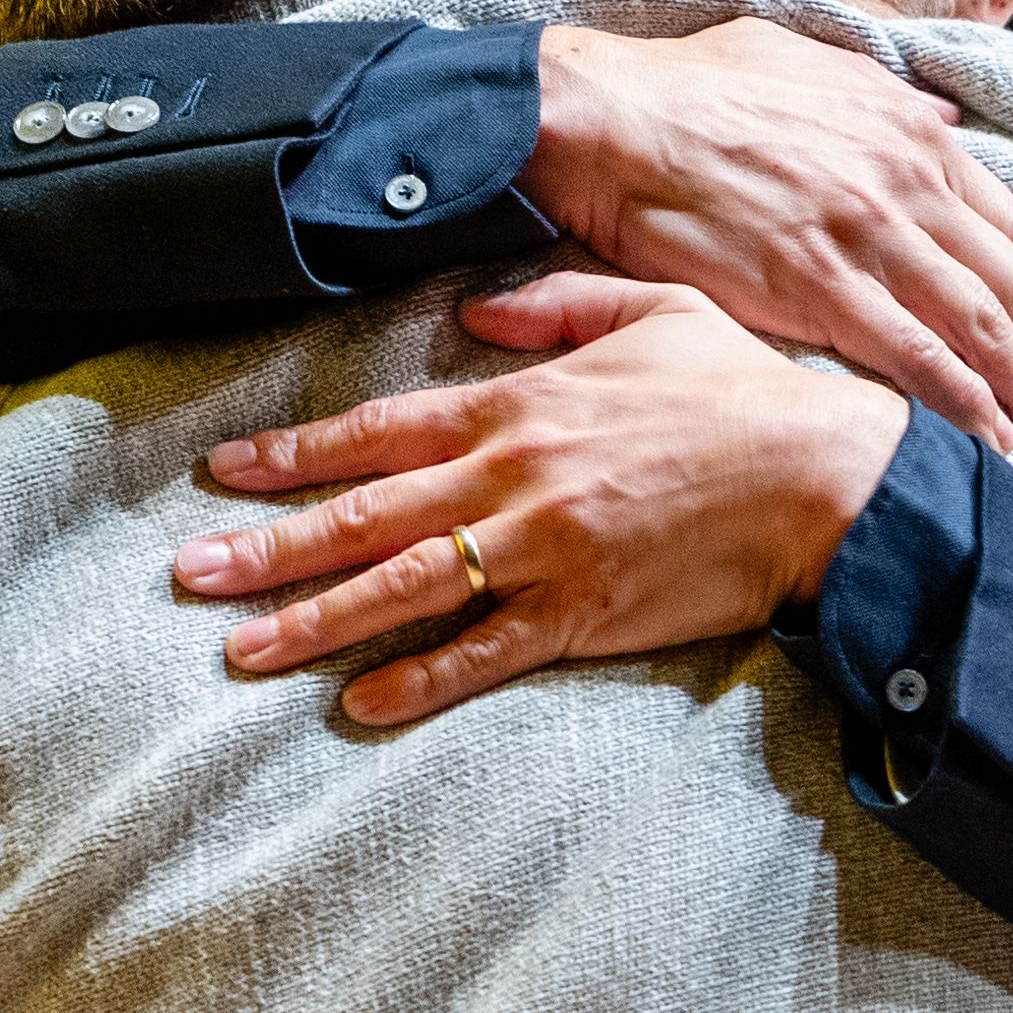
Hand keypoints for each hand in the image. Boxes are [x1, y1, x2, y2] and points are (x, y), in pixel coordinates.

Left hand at [172, 272, 909, 725]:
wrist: (822, 477)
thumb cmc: (744, 392)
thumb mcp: (653, 312)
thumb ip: (556, 307)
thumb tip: (474, 306)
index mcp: (519, 404)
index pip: (379, 432)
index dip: (295, 456)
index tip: (224, 475)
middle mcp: (512, 478)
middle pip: (367, 517)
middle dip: (271, 546)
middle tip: (190, 574)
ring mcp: (544, 550)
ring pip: (406, 589)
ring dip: (315, 621)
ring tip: (241, 649)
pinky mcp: (583, 614)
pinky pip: (484, 653)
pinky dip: (420, 682)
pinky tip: (359, 707)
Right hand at [525, 20, 1012, 465]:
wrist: (612, 118)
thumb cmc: (690, 86)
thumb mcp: (807, 58)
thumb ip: (884, 93)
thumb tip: (941, 114)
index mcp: (910, 132)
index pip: (1012, 227)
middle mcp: (906, 181)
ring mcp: (866, 234)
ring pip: (982, 327)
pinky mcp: (816, 286)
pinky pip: (918, 357)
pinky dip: (966, 406)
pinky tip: (987, 446)